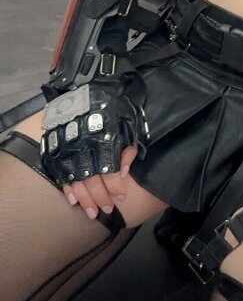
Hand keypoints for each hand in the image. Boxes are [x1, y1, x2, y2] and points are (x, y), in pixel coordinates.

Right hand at [41, 76, 148, 218]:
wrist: (89, 87)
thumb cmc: (113, 106)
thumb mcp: (128, 123)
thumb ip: (128, 148)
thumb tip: (124, 172)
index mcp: (104, 140)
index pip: (109, 172)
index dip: (115, 187)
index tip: (122, 197)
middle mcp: (85, 147)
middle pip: (92, 180)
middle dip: (100, 198)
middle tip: (107, 210)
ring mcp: (68, 149)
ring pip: (76, 180)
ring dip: (85, 199)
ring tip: (92, 212)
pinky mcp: (57, 148)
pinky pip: (60, 173)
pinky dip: (67, 188)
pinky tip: (73, 199)